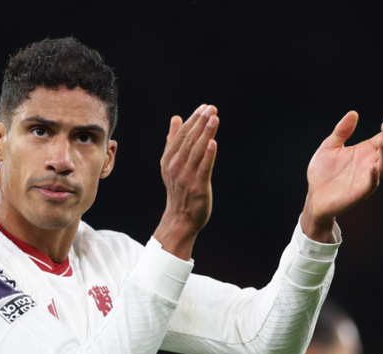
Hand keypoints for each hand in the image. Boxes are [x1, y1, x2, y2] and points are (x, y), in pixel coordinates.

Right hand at [154, 104, 219, 259]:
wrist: (181, 217)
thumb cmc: (179, 189)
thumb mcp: (171, 163)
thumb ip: (173, 140)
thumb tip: (176, 118)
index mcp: (169, 159)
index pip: (182, 135)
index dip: (193, 119)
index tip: (204, 107)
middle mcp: (175, 166)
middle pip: (189, 140)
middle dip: (201, 122)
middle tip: (211, 108)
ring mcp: (186, 177)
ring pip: (197, 150)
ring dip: (206, 133)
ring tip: (214, 118)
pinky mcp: (198, 186)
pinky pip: (204, 168)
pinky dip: (208, 155)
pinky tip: (213, 143)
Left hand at [301, 111, 382, 242]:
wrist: (314, 196)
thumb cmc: (322, 172)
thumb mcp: (329, 147)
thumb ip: (341, 132)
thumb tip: (353, 113)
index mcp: (364, 152)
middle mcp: (369, 163)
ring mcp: (366, 178)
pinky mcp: (360, 192)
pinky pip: (371, 184)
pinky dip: (374, 176)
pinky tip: (372, 167)